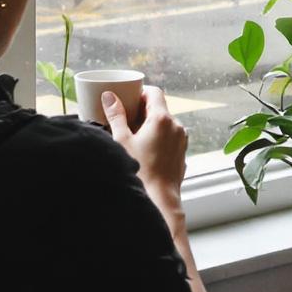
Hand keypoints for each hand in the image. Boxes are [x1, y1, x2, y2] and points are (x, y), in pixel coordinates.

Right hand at [106, 84, 187, 208]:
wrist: (159, 198)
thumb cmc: (139, 170)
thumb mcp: (122, 141)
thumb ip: (116, 116)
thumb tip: (109, 96)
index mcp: (162, 119)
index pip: (154, 93)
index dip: (140, 93)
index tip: (128, 99)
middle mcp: (176, 125)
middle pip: (159, 108)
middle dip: (142, 111)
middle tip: (125, 120)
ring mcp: (181, 139)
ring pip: (165, 123)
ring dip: (150, 125)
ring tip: (133, 137)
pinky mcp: (182, 151)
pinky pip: (170, 136)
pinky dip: (158, 137)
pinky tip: (145, 150)